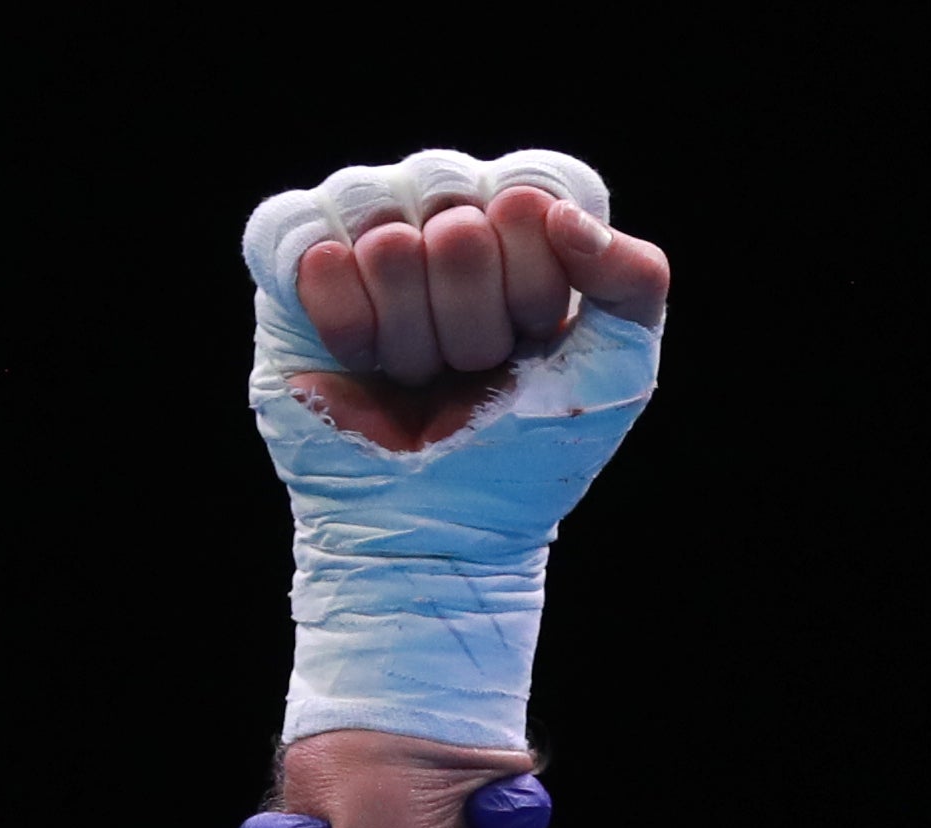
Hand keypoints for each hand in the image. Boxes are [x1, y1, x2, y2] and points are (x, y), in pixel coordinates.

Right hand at [238, 150, 664, 751]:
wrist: (435, 527)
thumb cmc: (525, 449)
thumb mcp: (617, 371)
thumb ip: (635, 279)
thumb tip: (557, 214)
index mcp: (520, 218)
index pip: (532, 196)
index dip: (533, 288)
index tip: (529, 343)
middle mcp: (442, 205)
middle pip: (459, 227)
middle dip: (471, 329)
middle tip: (466, 371)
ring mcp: (367, 223)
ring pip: (385, 240)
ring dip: (409, 337)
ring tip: (414, 372)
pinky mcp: (296, 255)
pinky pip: (316, 255)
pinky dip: (348, 328)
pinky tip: (362, 360)